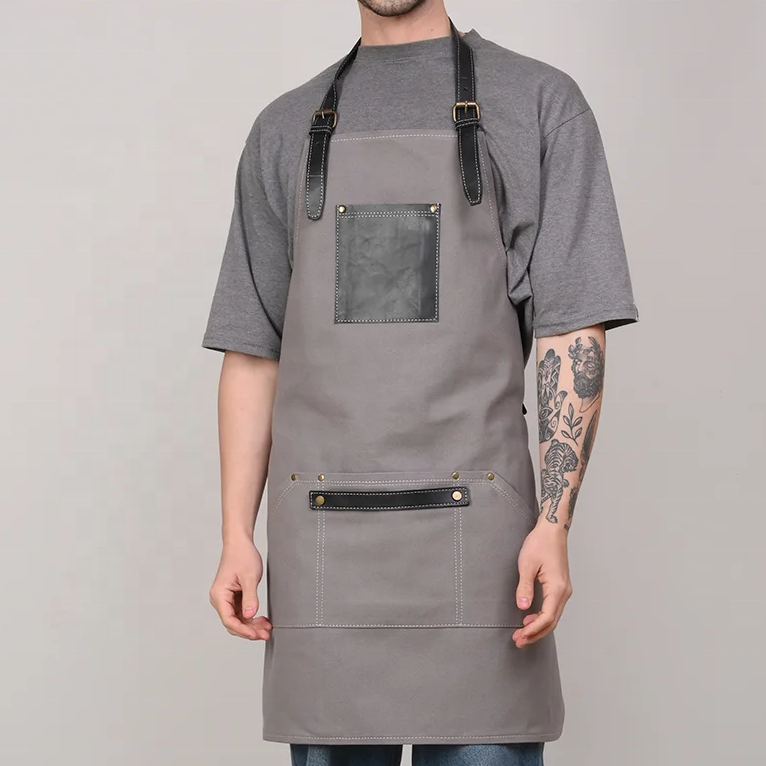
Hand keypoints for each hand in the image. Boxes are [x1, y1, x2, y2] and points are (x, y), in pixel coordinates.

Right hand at [209, 537, 271, 639]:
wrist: (240, 543)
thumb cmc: (242, 555)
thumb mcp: (249, 577)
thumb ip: (250, 597)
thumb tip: (249, 616)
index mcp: (219, 595)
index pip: (229, 620)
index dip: (243, 630)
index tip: (257, 635)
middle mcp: (220, 599)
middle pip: (233, 623)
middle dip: (249, 630)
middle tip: (266, 634)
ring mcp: (227, 599)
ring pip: (238, 619)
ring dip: (252, 625)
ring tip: (267, 628)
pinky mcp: (234, 597)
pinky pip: (241, 612)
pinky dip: (252, 617)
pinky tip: (262, 620)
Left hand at [512, 520, 572, 647]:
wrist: (552, 530)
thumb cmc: (539, 543)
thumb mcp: (527, 564)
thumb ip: (525, 587)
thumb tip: (523, 608)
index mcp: (557, 588)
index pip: (546, 617)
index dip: (533, 630)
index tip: (520, 636)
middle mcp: (564, 592)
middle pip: (551, 621)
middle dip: (535, 633)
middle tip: (518, 641)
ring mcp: (564, 590)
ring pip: (553, 616)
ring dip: (538, 627)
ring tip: (522, 634)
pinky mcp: (560, 586)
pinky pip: (553, 608)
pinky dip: (542, 617)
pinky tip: (530, 619)